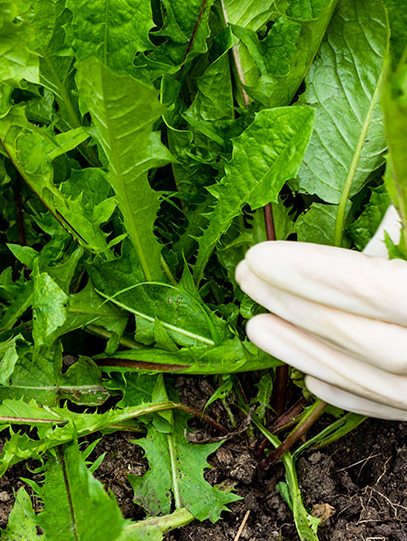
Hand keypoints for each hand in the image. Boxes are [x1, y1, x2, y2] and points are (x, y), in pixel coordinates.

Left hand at [236, 207, 406, 419]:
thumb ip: (402, 229)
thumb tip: (359, 238)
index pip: (379, 290)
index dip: (316, 274)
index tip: (259, 257)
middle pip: (369, 341)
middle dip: (299, 309)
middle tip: (246, 279)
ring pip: (380, 383)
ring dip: (310, 354)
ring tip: (257, 327)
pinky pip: (400, 408)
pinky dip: (355, 394)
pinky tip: (311, 381)